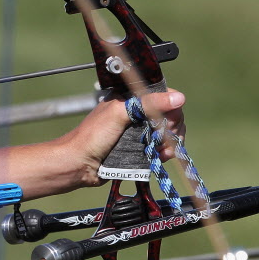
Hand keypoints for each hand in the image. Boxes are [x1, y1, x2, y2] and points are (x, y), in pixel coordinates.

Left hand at [58, 90, 185, 187]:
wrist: (79, 164)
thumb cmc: (93, 136)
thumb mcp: (120, 114)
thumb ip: (148, 104)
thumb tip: (179, 97)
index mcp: (128, 98)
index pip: (161, 95)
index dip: (170, 107)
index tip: (170, 121)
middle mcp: (135, 111)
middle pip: (168, 114)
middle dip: (172, 127)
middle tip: (165, 139)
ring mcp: (137, 130)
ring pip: (166, 132)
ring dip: (170, 142)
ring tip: (164, 152)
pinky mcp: (138, 147)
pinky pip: (160, 147)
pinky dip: (164, 151)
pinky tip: (161, 157)